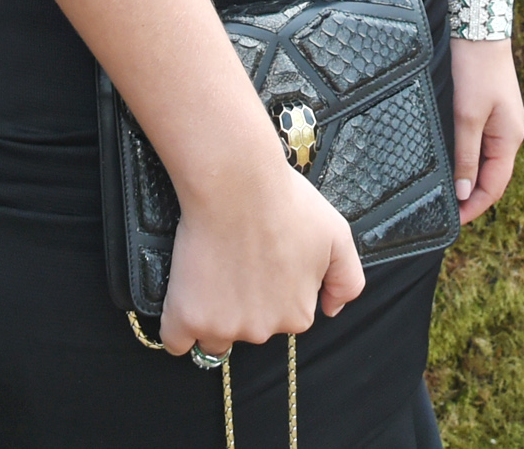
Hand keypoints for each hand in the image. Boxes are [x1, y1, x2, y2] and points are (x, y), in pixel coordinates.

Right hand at [157, 155, 365, 358]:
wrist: (237, 183)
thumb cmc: (285, 202)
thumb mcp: (337, 235)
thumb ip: (347, 280)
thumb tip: (332, 311)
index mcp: (298, 315)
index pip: (281, 318)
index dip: (270, 290)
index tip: (260, 262)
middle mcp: (263, 330)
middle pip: (247, 329)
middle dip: (241, 303)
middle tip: (235, 259)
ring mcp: (223, 327)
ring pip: (213, 336)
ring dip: (209, 315)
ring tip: (210, 271)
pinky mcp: (187, 318)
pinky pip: (175, 341)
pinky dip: (177, 325)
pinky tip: (183, 299)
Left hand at [449, 39, 523, 223]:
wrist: (480, 30)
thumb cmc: (477, 71)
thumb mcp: (467, 117)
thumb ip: (466, 157)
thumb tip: (465, 193)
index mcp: (510, 139)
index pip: (495, 186)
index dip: (475, 207)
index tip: (453, 221)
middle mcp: (510, 134)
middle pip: (494, 177)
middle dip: (473, 198)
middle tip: (446, 213)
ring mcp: (502, 122)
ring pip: (488, 162)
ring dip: (471, 181)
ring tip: (447, 195)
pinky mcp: (492, 111)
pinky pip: (483, 145)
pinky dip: (470, 160)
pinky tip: (455, 164)